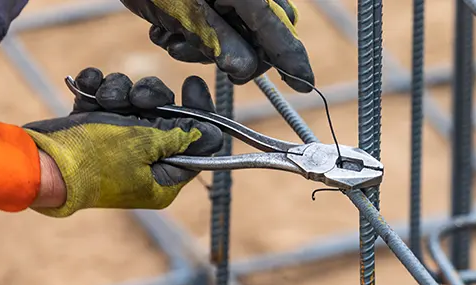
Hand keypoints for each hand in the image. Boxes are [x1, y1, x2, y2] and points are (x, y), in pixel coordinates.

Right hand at [22, 67, 223, 216]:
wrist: (38, 161)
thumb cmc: (93, 158)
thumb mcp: (143, 144)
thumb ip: (177, 136)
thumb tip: (210, 135)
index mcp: (163, 179)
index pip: (197, 145)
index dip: (199, 113)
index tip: (193, 85)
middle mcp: (144, 165)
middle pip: (166, 119)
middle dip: (152, 98)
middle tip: (139, 98)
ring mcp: (117, 147)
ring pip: (135, 104)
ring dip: (121, 92)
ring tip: (105, 99)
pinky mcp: (94, 131)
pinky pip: (106, 101)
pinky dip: (98, 90)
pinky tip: (88, 88)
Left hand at [119, 0, 314, 91]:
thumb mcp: (184, 11)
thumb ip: (218, 40)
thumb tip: (245, 70)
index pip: (280, 32)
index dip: (292, 61)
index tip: (305, 84)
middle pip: (266, 35)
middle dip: (241, 57)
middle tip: (218, 67)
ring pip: (241, 35)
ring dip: (210, 49)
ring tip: (174, 41)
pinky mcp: (212, 1)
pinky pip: (220, 25)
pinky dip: (199, 36)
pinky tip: (170, 30)